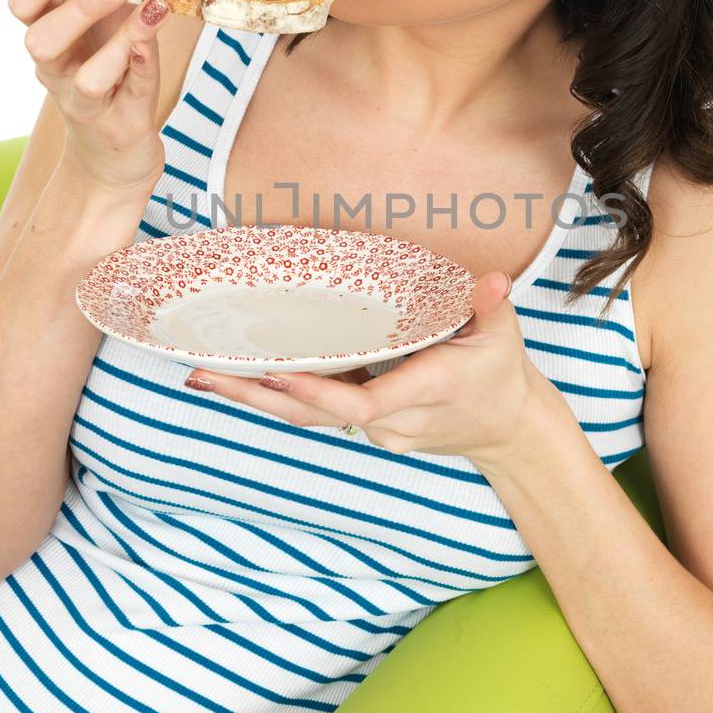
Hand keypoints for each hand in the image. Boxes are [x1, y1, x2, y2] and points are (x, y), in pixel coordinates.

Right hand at [9, 0, 168, 196]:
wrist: (115, 155)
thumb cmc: (109, 77)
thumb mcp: (101, 31)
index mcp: (47, 40)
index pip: (23, 5)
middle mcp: (56, 73)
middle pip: (42, 41)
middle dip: (79, 5)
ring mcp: (84, 105)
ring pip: (86, 79)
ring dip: (119, 39)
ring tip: (153, 6)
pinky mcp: (120, 126)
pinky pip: (130, 96)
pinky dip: (142, 68)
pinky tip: (154, 43)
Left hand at [182, 271, 554, 469]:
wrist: (508, 432)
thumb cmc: (501, 374)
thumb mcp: (503, 335)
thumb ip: (490, 304)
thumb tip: (492, 280)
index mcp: (426, 391)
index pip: (366, 401)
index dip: (320, 391)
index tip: (281, 374)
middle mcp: (394, 419)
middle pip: (316, 413)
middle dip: (259, 395)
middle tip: (205, 374)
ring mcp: (378, 430)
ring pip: (309, 417)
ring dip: (257, 398)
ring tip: (203, 376)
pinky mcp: (368, 428)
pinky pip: (318, 414)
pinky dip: (278, 398)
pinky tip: (239, 379)